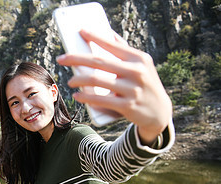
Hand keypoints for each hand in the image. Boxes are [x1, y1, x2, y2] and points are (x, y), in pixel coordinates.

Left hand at [56, 29, 171, 144]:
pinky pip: (101, 100)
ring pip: (97, 81)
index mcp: (138, 58)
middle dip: (76, 58)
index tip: (80, 32)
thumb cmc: (144, 84)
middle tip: (61, 59)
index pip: (112, 45)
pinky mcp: (128, 106)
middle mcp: (136, 72)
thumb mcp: (140, 65)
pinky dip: (86, 97)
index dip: (95, 37)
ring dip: (78, 79)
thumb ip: (124, 51)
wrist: (159, 112)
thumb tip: (107, 33)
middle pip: (99, 62)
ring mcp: (132, 90)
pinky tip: (77, 96)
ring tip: (70, 81)